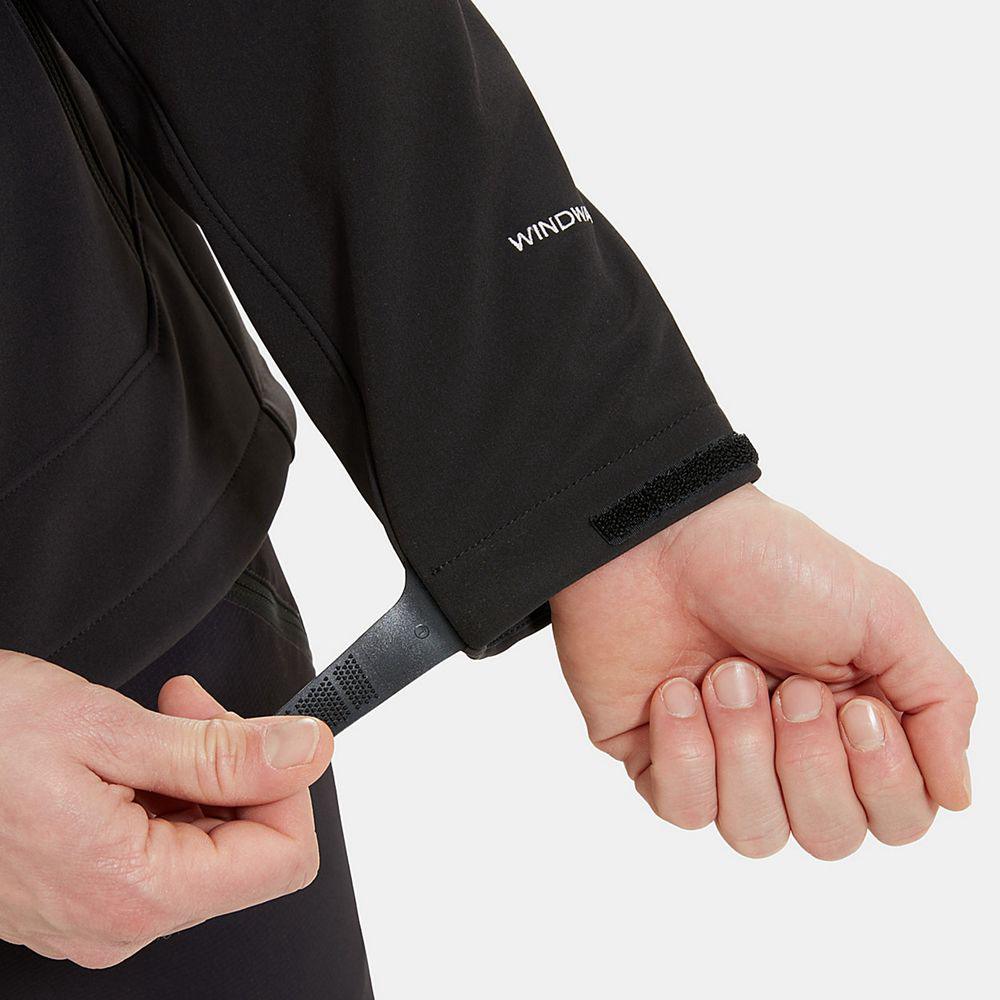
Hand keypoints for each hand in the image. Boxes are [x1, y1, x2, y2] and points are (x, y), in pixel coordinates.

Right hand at [0, 652, 332, 966]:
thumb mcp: (110, 731)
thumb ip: (222, 754)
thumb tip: (307, 752)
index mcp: (136, 892)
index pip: (285, 858)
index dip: (287, 784)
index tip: (260, 732)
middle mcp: (121, 921)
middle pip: (248, 848)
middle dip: (236, 766)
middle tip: (189, 709)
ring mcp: (102, 912)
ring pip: (207, 842)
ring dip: (198, 771)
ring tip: (152, 722)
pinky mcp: (86, 891)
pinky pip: (163, 845)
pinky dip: (164, 789)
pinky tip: (129, 752)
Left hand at [550, 485, 976, 858]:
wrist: (660, 539)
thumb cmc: (769, 562)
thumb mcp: (882, 613)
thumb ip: (938, 700)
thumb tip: (958, 794)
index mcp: (853, 721)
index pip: (897, 817)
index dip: (882, 780)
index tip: (855, 708)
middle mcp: (791, 752)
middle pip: (829, 837)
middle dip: (808, 760)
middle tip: (786, 686)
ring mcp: (721, 760)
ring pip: (757, 833)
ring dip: (745, 748)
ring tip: (724, 675)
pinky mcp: (657, 761)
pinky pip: (685, 810)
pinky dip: (685, 751)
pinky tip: (675, 693)